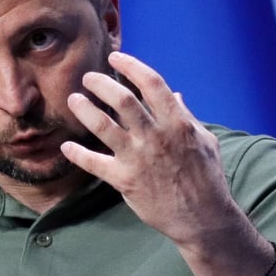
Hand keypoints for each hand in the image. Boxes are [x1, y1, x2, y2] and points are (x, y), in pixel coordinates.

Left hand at [61, 51, 238, 246]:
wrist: (203, 218)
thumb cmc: (208, 179)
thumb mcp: (205, 142)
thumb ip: (187, 117)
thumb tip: (176, 95)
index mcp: (178, 123)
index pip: (152, 83)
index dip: (131, 66)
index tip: (116, 58)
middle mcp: (156, 137)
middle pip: (122, 100)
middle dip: (101, 84)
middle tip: (88, 78)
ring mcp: (138, 159)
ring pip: (103, 126)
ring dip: (85, 110)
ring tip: (73, 100)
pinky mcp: (125, 181)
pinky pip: (94, 164)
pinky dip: (78, 154)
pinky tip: (67, 146)